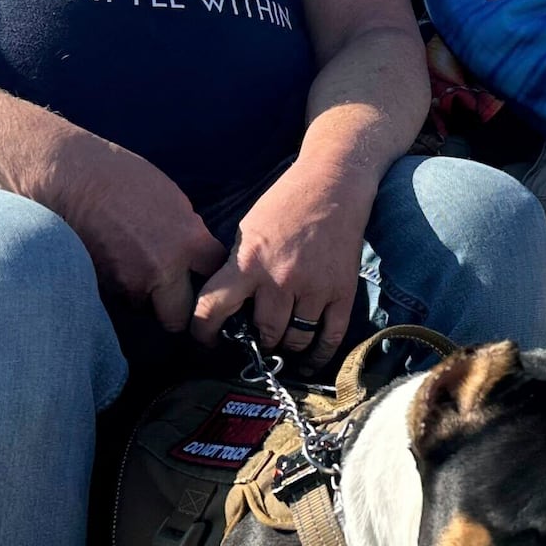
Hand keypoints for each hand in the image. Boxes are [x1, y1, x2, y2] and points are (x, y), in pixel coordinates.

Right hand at [40, 132, 223, 333]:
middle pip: (178, 316)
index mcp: (187, 241)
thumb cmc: (120, 177)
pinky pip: (117, 299)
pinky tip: (111, 263)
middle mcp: (162, 270)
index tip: (203, 271)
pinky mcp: (101, 288)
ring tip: (130, 267)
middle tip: (170, 294)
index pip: (214, 274)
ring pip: (143, 308)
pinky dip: (117, 288)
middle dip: (175, 309)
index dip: (210, 273)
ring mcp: (128, 284)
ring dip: (142, 296)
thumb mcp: (170, 199)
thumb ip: (187, 232)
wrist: (70, 179)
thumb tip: (193, 251)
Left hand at [191, 155, 377, 356]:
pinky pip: (330, 336)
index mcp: (249, 262)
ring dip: (286, 346)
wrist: (334, 185)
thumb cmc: (286, 204)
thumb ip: (236, 267)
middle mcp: (280, 279)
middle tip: (256, 338)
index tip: (204, 340)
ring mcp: (314, 288)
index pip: (213, 308)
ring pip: (295, 339)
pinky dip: (318, 354)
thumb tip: (224, 305)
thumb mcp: (247, 230)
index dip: (203, 332)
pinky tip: (309, 360)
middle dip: (258, 340)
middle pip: (263, 333)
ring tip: (282, 342)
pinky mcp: (342, 292)